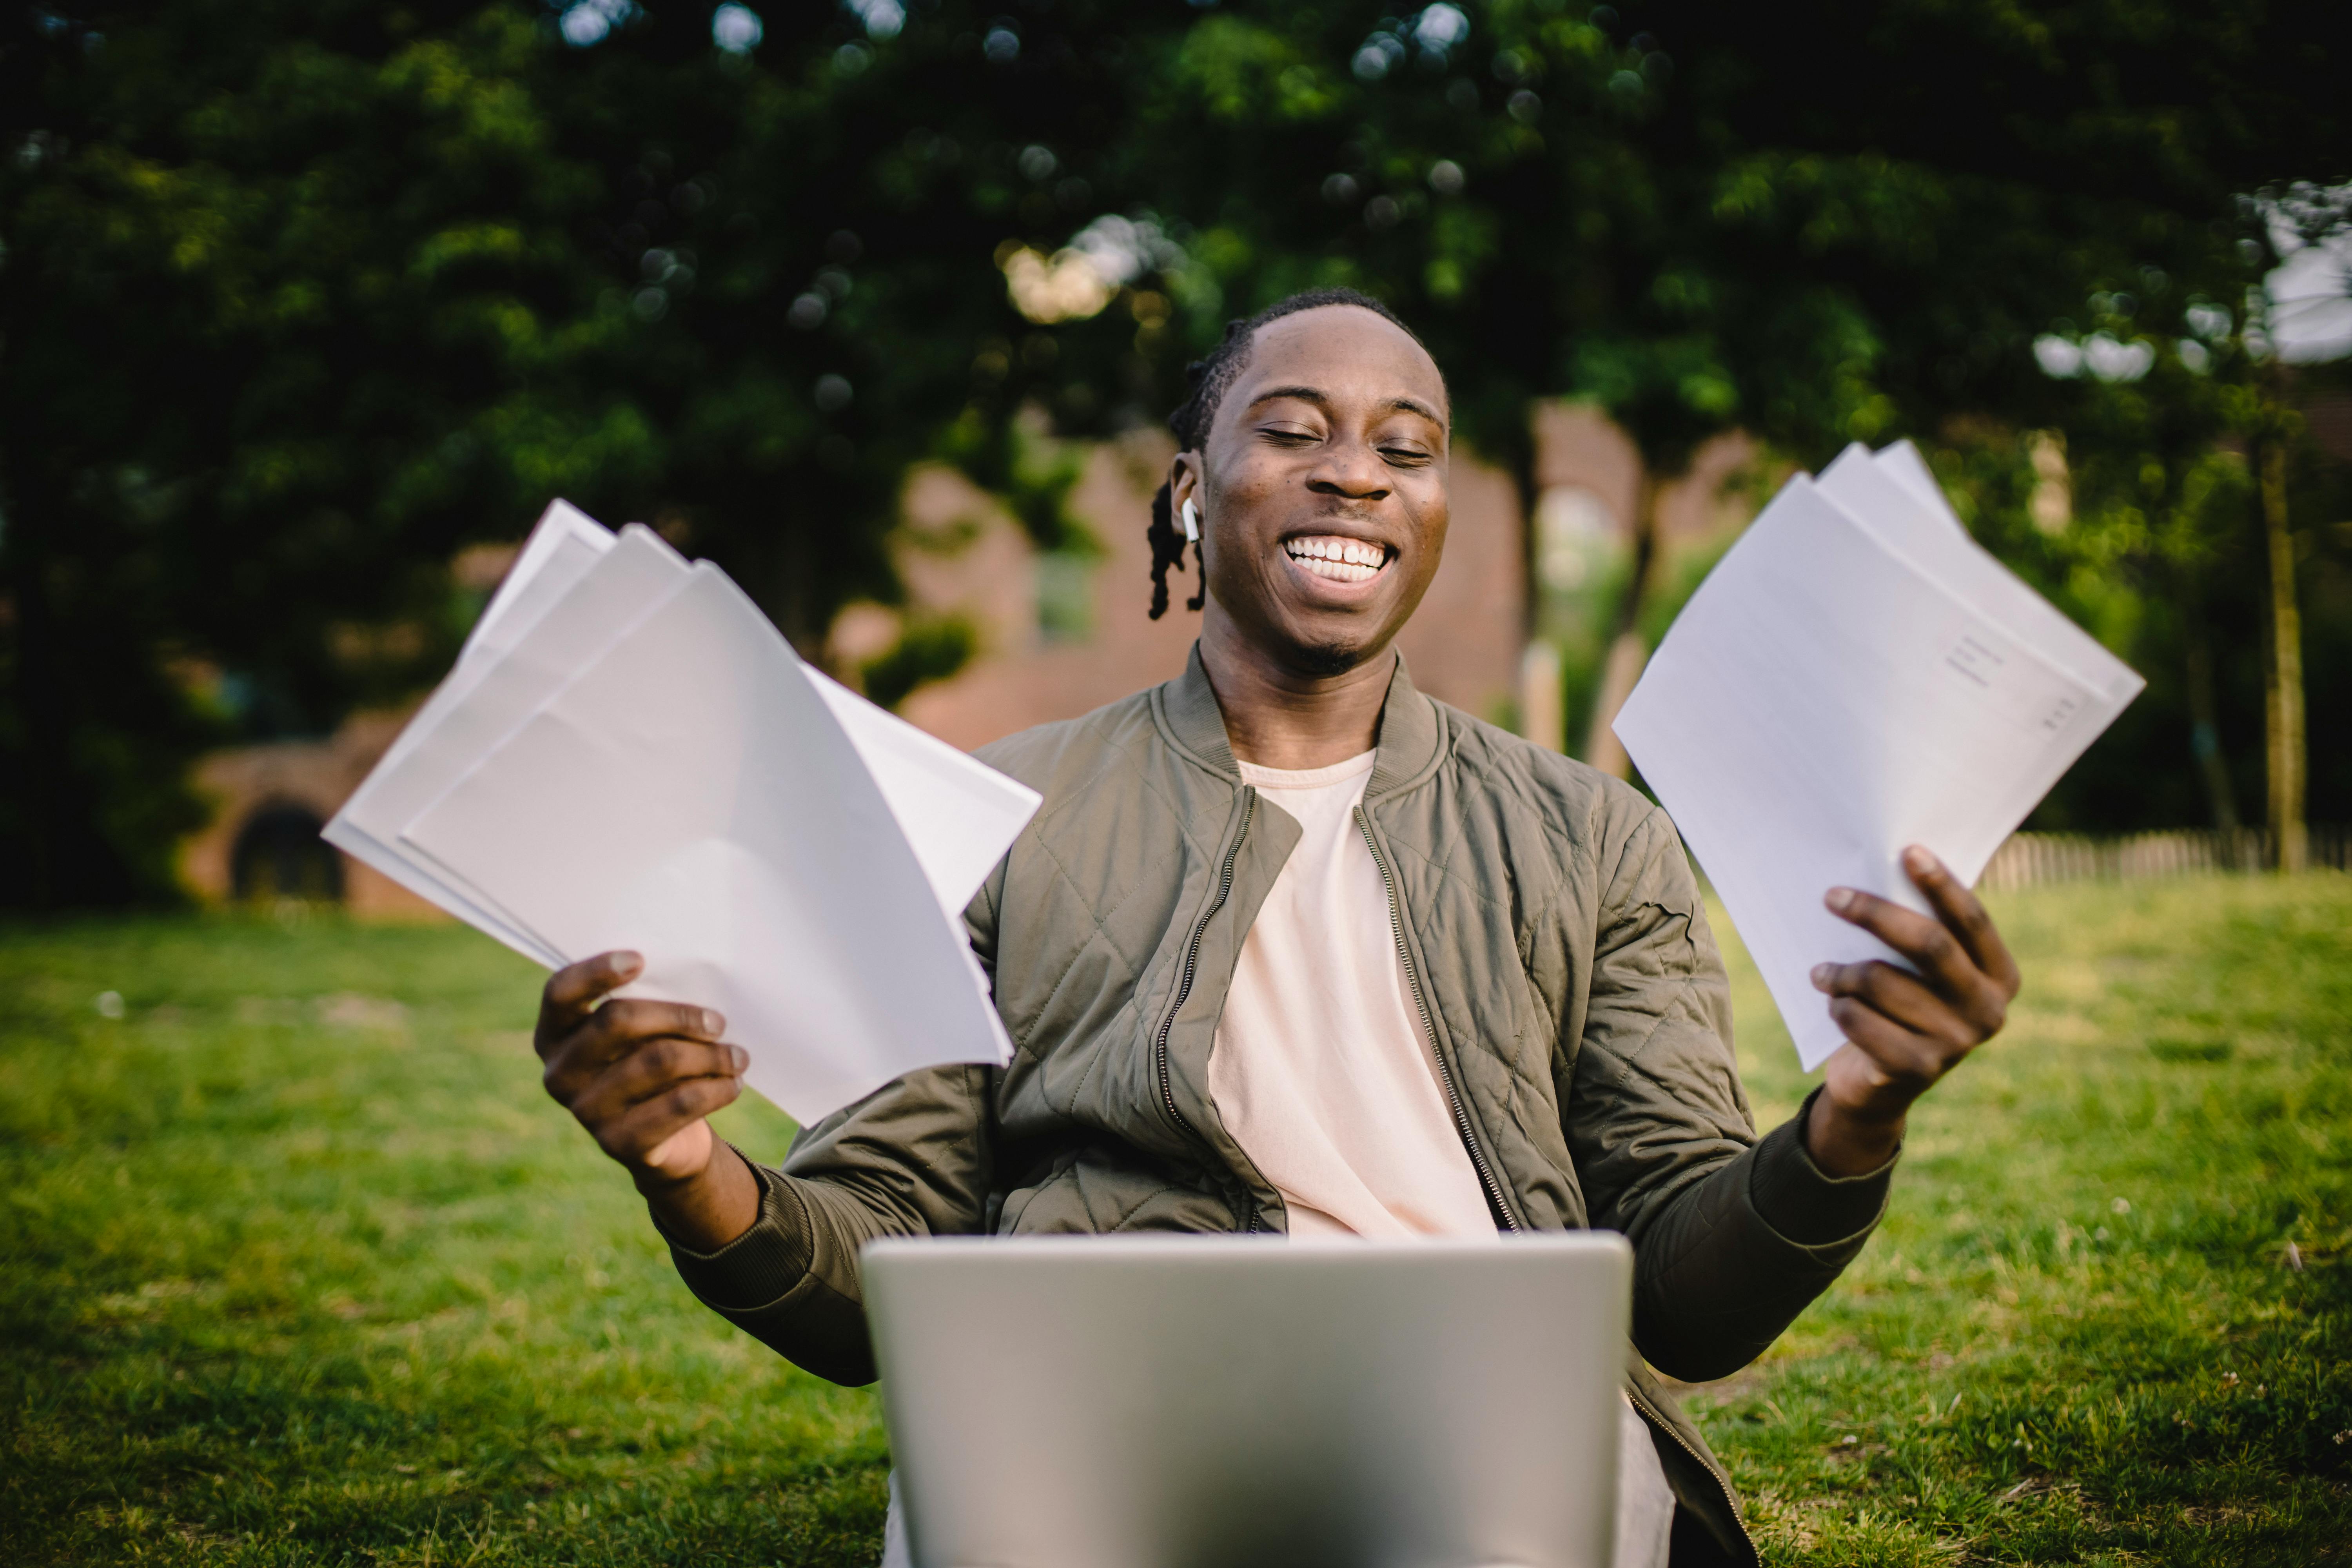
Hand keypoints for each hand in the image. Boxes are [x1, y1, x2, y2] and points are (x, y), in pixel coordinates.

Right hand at [535, 951, 744, 1187]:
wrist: (662, 1141)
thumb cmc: (649, 1064)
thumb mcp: (639, 1034)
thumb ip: (644, 1006)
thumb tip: (692, 981)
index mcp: (554, 1035)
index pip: (560, 992)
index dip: (596, 972)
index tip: (640, 960)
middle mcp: (559, 1073)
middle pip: (618, 1021)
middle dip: (679, 1016)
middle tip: (719, 1022)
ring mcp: (585, 1111)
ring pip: (659, 1061)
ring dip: (711, 1055)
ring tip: (738, 1056)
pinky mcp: (618, 1143)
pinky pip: (679, 1103)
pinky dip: (716, 1089)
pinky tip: (733, 1084)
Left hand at [1805, 846, 2020, 1176]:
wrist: (1880, 1085)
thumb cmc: (1901, 1007)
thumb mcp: (1922, 972)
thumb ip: (1924, 931)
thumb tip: (1888, 864)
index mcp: (2001, 977)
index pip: (1972, 920)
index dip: (1941, 884)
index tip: (1907, 850)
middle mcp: (1989, 1011)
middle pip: (1929, 945)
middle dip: (1874, 914)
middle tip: (1832, 897)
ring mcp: (1956, 1044)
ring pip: (1882, 981)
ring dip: (1840, 972)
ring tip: (1821, 973)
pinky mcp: (1916, 1070)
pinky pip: (1859, 1018)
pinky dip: (1838, 1007)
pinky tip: (1835, 1008)